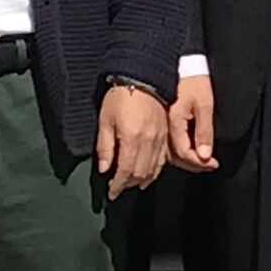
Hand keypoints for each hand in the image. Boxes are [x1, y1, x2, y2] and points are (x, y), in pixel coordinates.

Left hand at [96, 82, 169, 197]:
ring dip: (142, 180)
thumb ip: (105, 147)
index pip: (125, 171)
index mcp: (132, 139)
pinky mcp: (166, 134)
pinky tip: (148, 173)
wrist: (144, 77)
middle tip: (118, 188)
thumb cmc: (120, 96)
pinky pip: (162, 159)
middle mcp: (148, 142)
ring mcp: (160, 139)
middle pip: (140, 173)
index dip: (117, 185)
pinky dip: (154, 170)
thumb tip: (105, 169)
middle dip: (129, 184)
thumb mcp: (106, 120)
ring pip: (153, 169)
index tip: (111, 192)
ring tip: (132, 184)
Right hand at [169, 71, 217, 173]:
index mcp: (173, 123)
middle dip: (193, 164)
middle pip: (175, 156)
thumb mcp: (204, 105)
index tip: (213, 164)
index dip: (200, 162)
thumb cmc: (193, 80)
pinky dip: (178, 150)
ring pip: (168, 152)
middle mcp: (162, 128)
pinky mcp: (159, 121)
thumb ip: (204, 131)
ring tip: (201, 161)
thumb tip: (204, 155)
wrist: (178, 63)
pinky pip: (166, 143)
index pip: (184, 153)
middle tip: (209, 166)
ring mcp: (159, 125)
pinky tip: (188, 149)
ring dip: (185, 159)